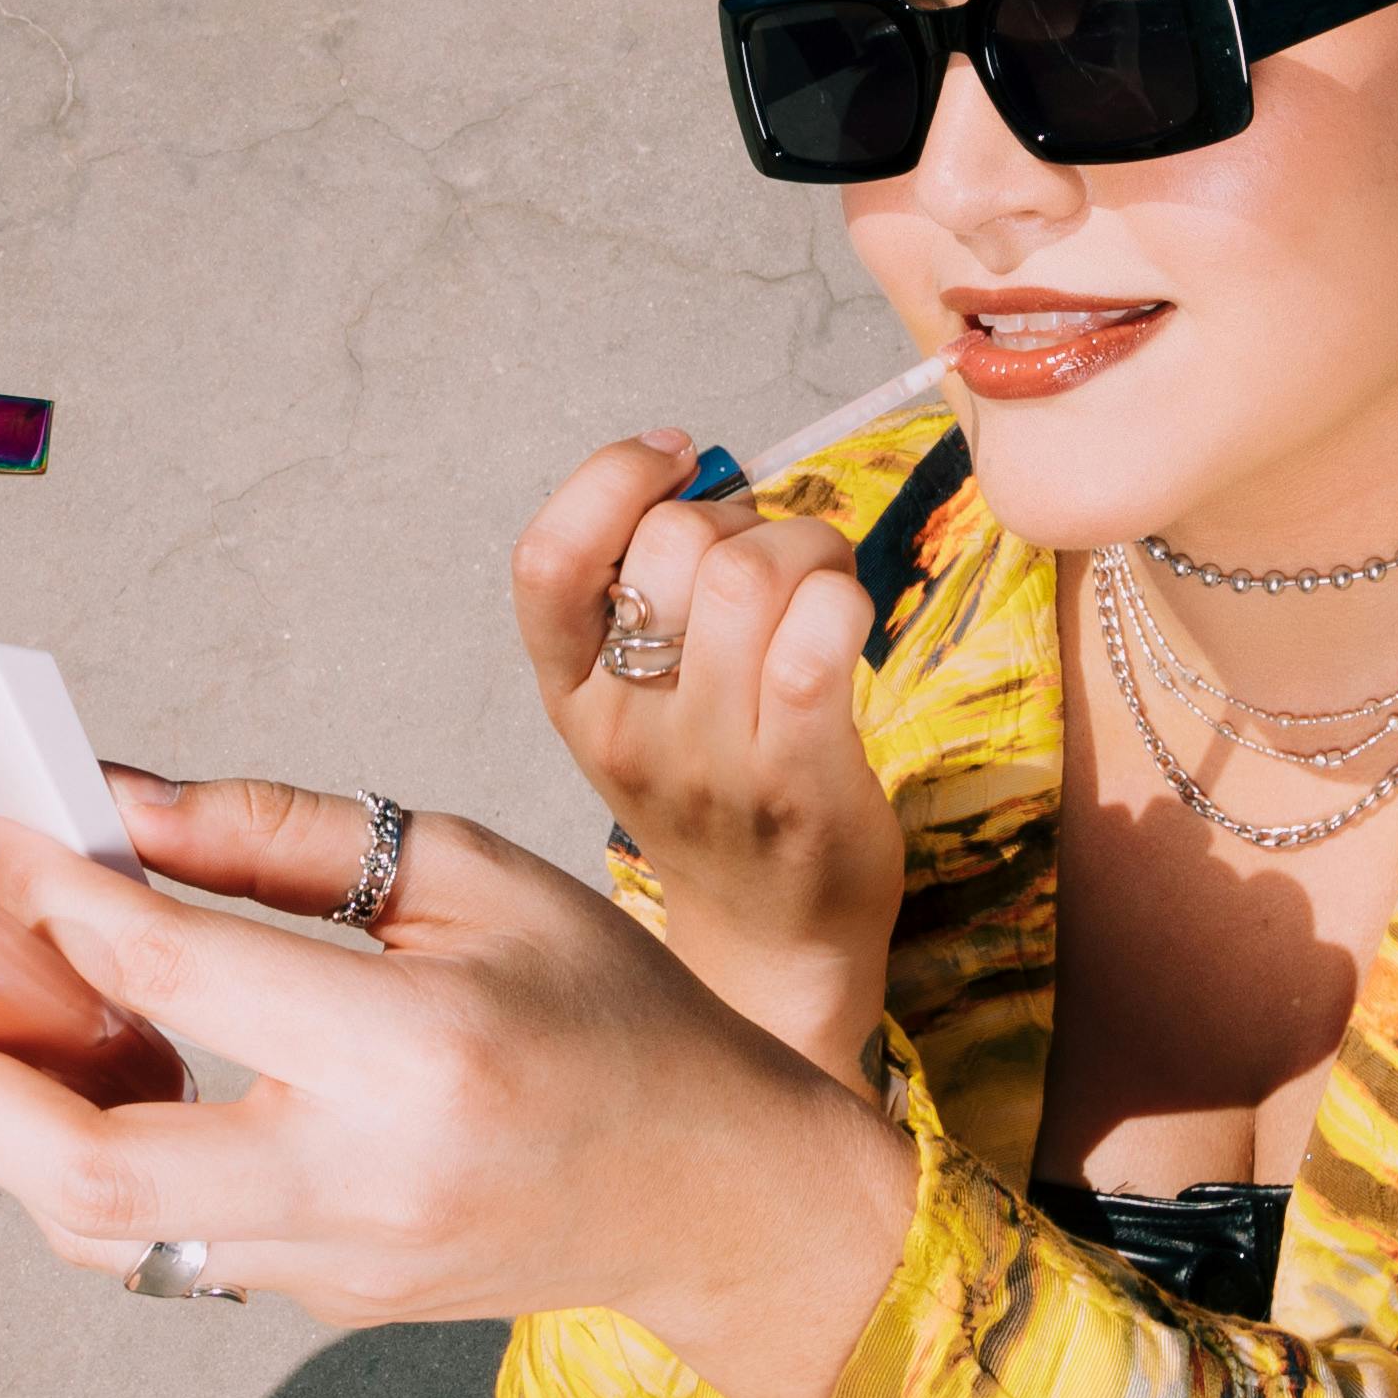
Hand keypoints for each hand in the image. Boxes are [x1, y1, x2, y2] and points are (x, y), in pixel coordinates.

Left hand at [0, 777, 918, 1397]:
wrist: (715, 1193)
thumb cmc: (606, 1004)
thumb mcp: (467, 873)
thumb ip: (273, 837)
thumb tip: (101, 804)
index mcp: (414, 1052)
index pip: (171, 969)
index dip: (46, 893)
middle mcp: (361, 1182)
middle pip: (80, 1165)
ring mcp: (334, 1268)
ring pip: (95, 1226)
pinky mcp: (319, 1304)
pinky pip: (161, 1240)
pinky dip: (88, 1158)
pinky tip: (84, 1070)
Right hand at [511, 436, 905, 1074]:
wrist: (773, 942)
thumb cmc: (721, 796)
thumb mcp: (642, 705)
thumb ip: (653, 595)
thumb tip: (711, 472)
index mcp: (573, 696)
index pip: (545, 563)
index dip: (609, 478)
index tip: (677, 456)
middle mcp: (627, 726)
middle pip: (674, 544)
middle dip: (748, 515)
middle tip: (779, 561)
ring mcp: (710, 759)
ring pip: (750, 574)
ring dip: (811, 547)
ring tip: (823, 588)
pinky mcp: (799, 781)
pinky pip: (818, 641)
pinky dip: (847, 600)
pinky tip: (852, 621)